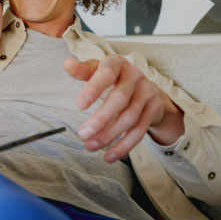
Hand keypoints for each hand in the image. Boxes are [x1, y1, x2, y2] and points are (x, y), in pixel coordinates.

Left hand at [64, 55, 182, 162]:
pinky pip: (139, 131)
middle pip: (119, 99)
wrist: (144, 87)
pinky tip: (108, 156)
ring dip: (109, 135)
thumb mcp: (98, 70)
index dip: (93, 89)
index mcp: (117, 63)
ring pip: (129, 118)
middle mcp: (135, 76)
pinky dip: (123, 146)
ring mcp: (147, 93)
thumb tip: (67, 64)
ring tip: (90, 146)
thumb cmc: (113, 78)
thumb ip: (83, 70)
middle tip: (82, 134)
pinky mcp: (153, 110)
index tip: (79, 106)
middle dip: (100, 119)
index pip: (106, 74)